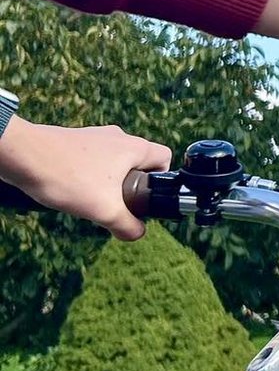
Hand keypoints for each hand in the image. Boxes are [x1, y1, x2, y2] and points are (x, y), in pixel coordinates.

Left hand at [0, 120, 172, 239]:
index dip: (161, 181)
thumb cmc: (67, 177)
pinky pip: (91, 162)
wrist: (21, 156)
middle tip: (114, 205)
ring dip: (106, 184)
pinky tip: (70, 191)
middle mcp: (117, 137)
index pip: (165, 158)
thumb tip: (137, 233)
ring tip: (89, 200)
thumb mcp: (105, 211)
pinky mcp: (73, 141)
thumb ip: (128, 226)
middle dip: (130, 187)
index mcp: (134, 147)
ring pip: (113, 164)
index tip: (144, 198)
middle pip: (138, 163)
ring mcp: (94, 137)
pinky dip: (86, 177)